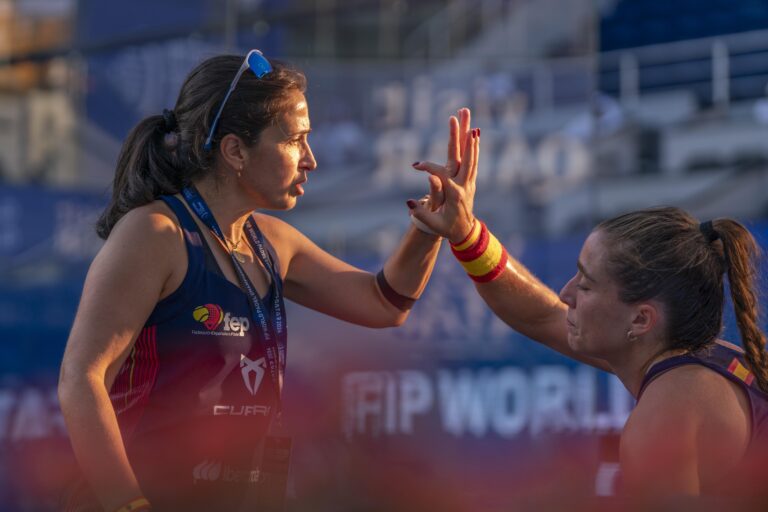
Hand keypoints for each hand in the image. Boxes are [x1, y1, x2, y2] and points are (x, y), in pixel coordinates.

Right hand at [407, 108, 478, 243]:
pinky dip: (474, 149)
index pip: (439, 174)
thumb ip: (421, 213)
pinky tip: (475, 137)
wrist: (465, 233)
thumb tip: (409, 201)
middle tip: (459, 119)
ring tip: (471, 123)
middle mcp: (464, 185)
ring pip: (471, 157)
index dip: (427, 168)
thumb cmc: (447, 228)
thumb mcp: (432, 224)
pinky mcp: (471, 182)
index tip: (415, 166)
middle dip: (461, 137)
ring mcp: (469, 183)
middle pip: (463, 157)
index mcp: (454, 194)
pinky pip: (473, 162)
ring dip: (471, 140)